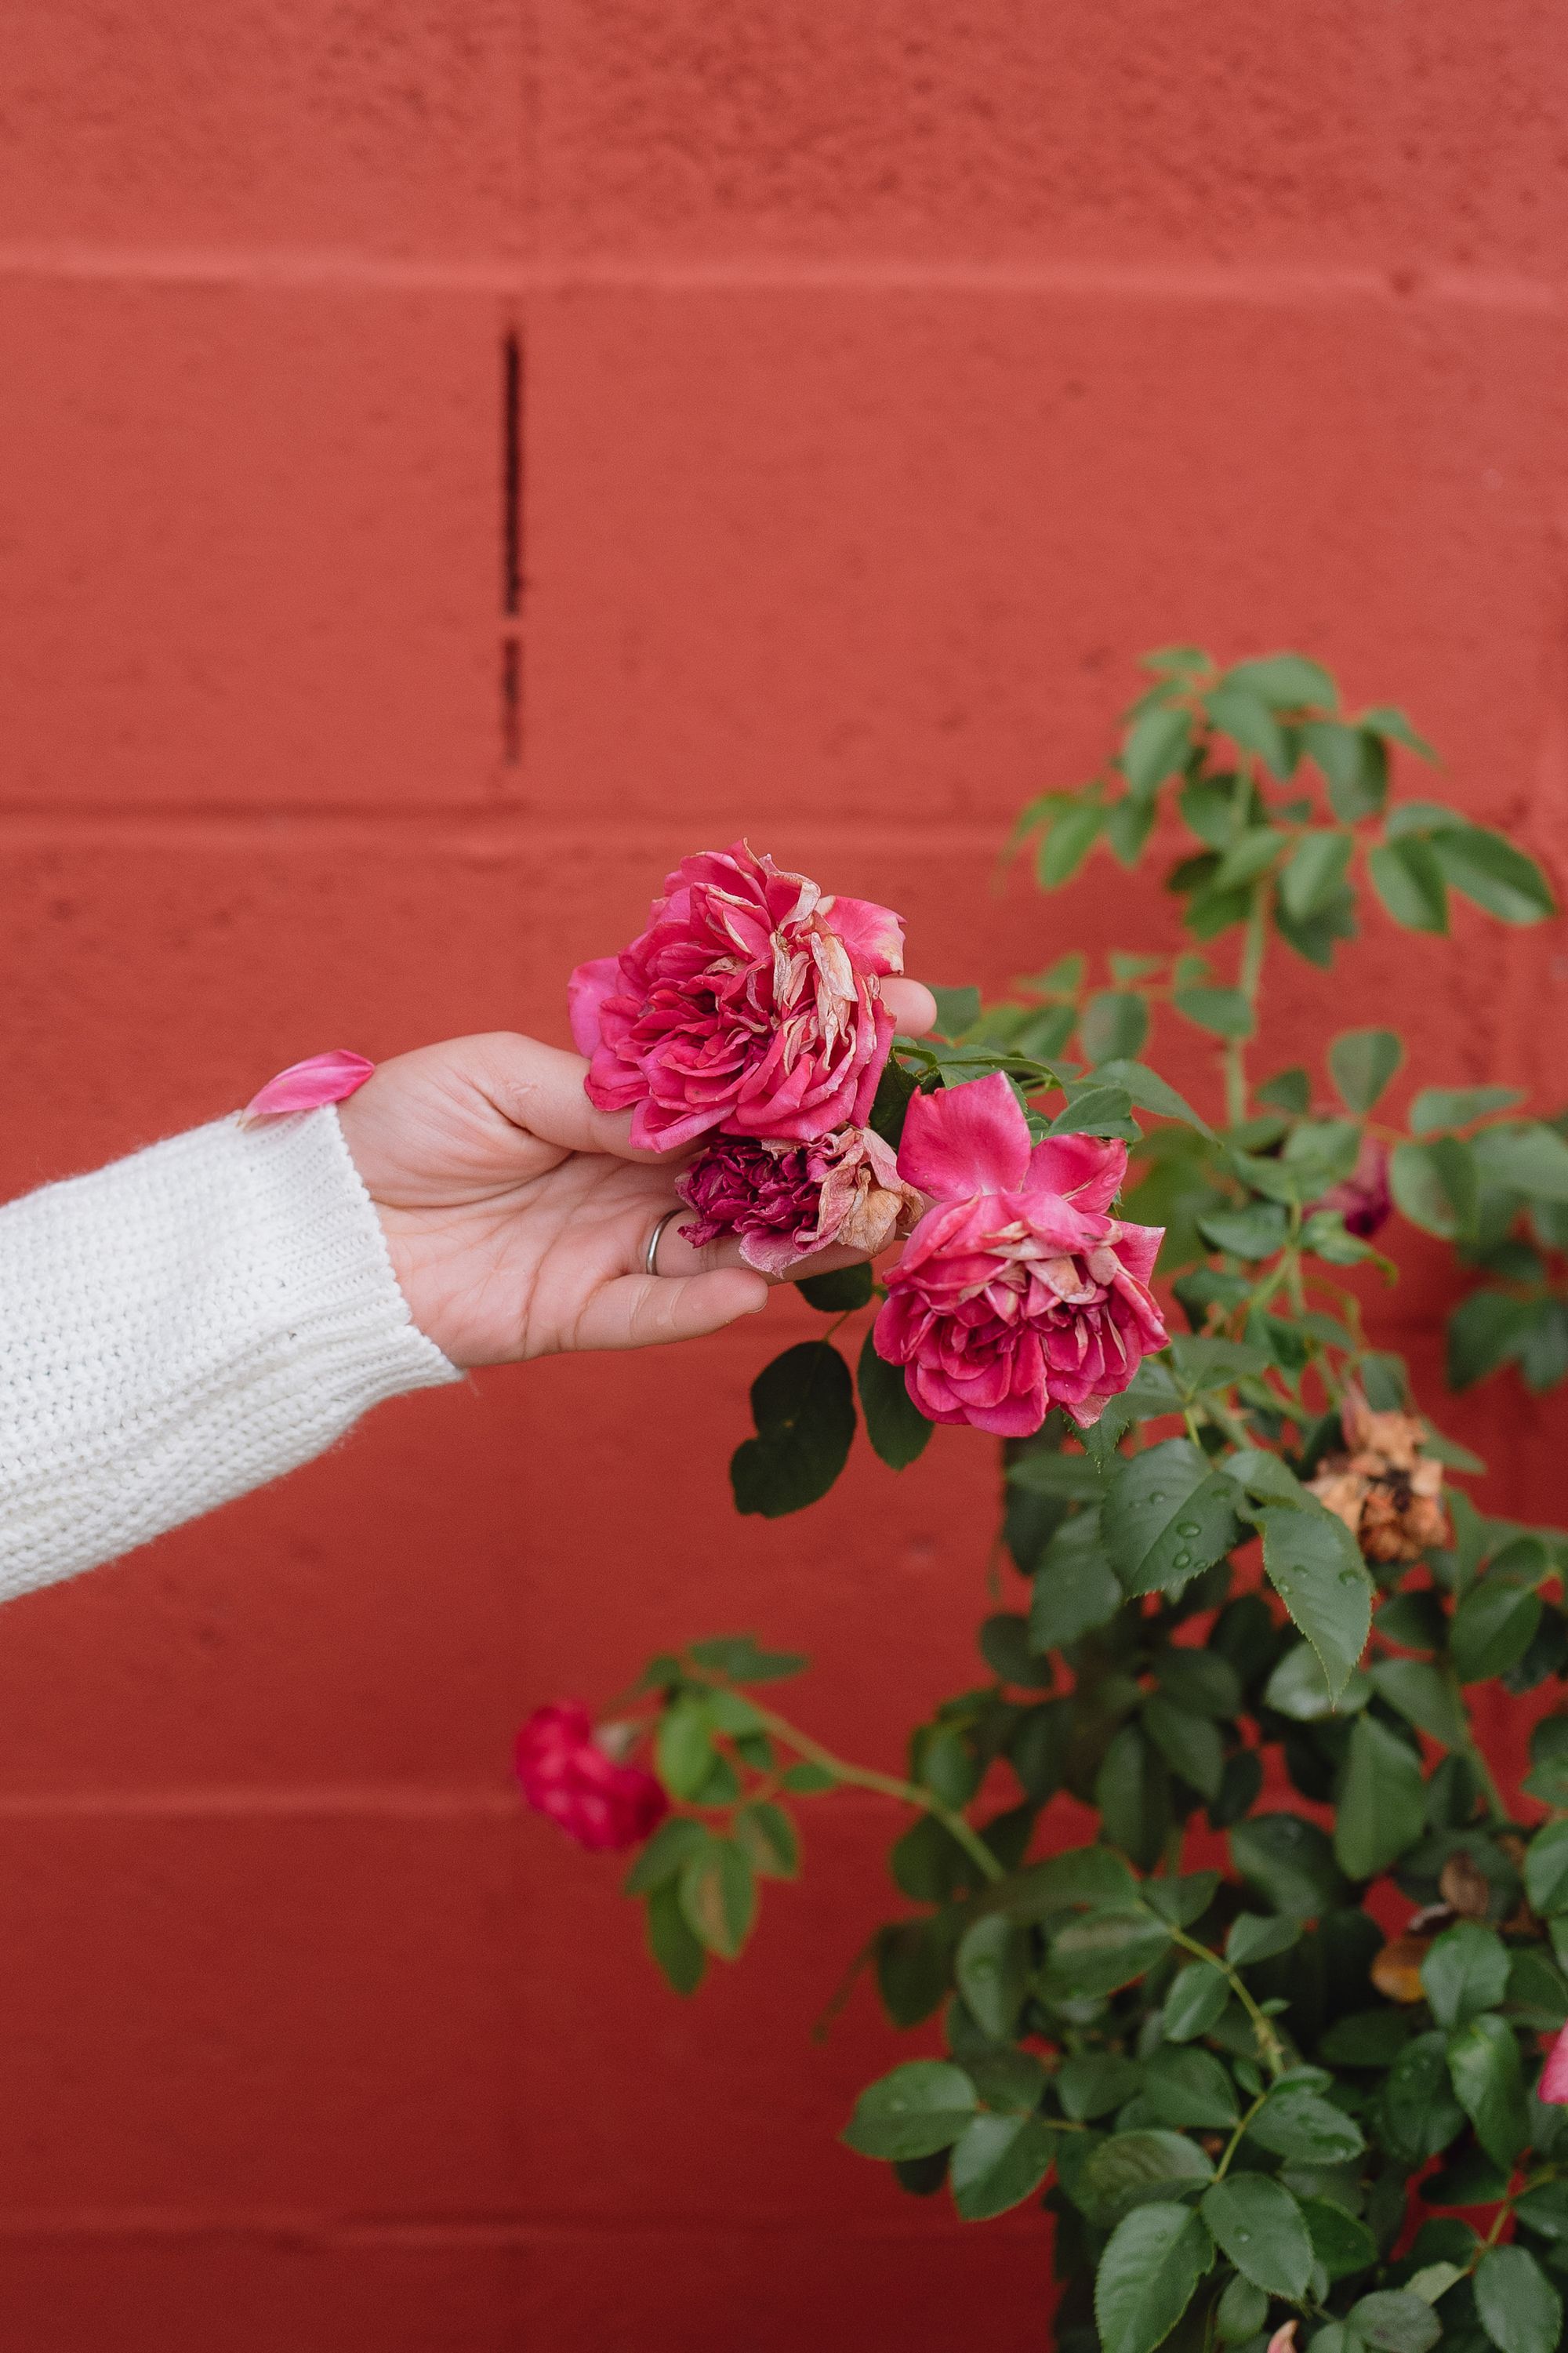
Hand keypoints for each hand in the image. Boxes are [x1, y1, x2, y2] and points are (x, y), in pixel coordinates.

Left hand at [336, 985, 936, 1367]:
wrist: (318, 1227)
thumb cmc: (398, 1127)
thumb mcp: (497, 1076)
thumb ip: (604, 1094)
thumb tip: (701, 1109)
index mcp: (625, 1101)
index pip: (745, 1073)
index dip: (820, 1047)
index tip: (905, 1010)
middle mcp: (636, 1174)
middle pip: (762, 1163)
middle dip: (839, 1147)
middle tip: (910, 1139)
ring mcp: (616, 1246)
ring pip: (733, 1241)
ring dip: (799, 1233)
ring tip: (864, 1216)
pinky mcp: (579, 1314)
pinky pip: (657, 1312)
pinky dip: (703, 1303)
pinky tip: (753, 1286)